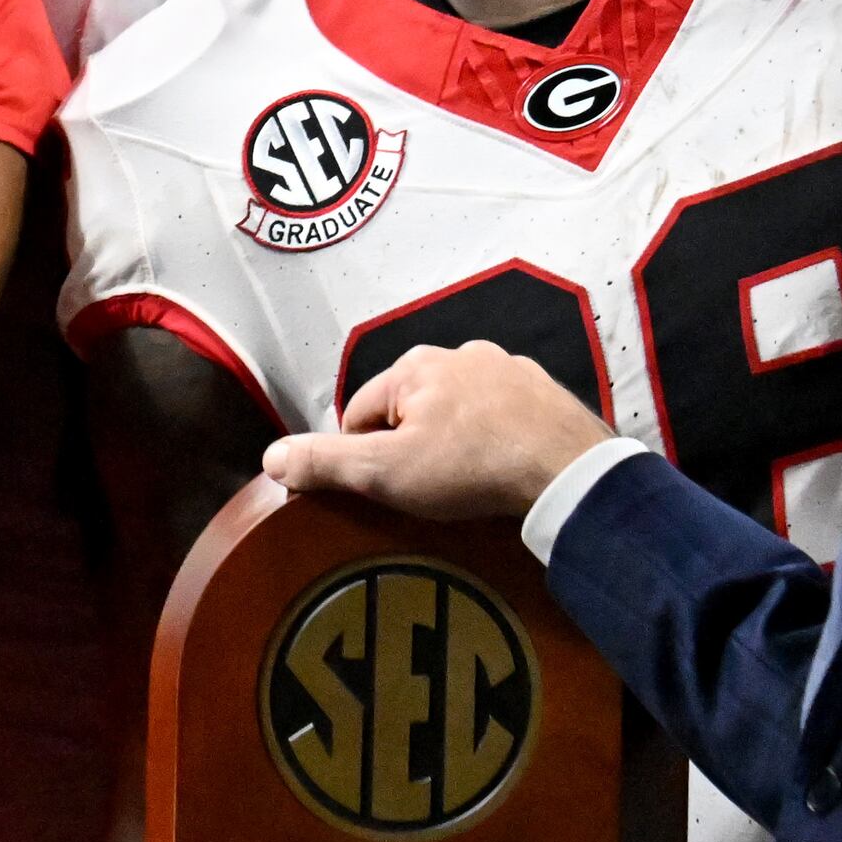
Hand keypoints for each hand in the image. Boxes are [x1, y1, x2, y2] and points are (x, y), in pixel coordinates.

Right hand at [262, 341, 618, 524]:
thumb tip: (270, 457)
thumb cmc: (472, 469)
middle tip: (431, 487)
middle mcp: (457, 353)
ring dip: (456, 436)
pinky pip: (503, 413)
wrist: (571, 473)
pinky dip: (498, 435)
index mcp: (412, 367)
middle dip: (412, 442)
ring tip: (472, 480)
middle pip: (410, 407)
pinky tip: (507, 466)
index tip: (390, 486)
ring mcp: (507, 368)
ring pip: (458, 407)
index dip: (365, 455)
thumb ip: (325, 462)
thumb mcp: (387, 473)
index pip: (360, 413)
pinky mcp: (545, 391)